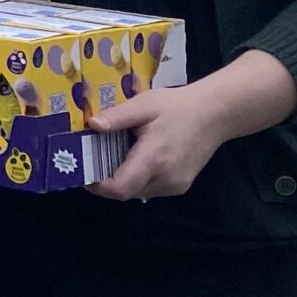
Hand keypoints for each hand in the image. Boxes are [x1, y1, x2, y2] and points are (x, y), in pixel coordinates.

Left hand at [89, 85, 236, 201]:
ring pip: (138, 191)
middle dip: (105, 179)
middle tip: (91, 158)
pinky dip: (137, 178)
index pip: (120, 188)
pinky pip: (150, 188)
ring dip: (121, 178)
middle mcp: (165, 179)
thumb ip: (117, 117)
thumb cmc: (177, 107)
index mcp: (153, 160)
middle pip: (126, 191)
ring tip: (112, 154)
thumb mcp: (143, 105)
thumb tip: (92, 125)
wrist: (214, 114)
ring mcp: (175, 185)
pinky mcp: (180, 185)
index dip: (97, 185)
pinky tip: (134, 157)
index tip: (82, 170)